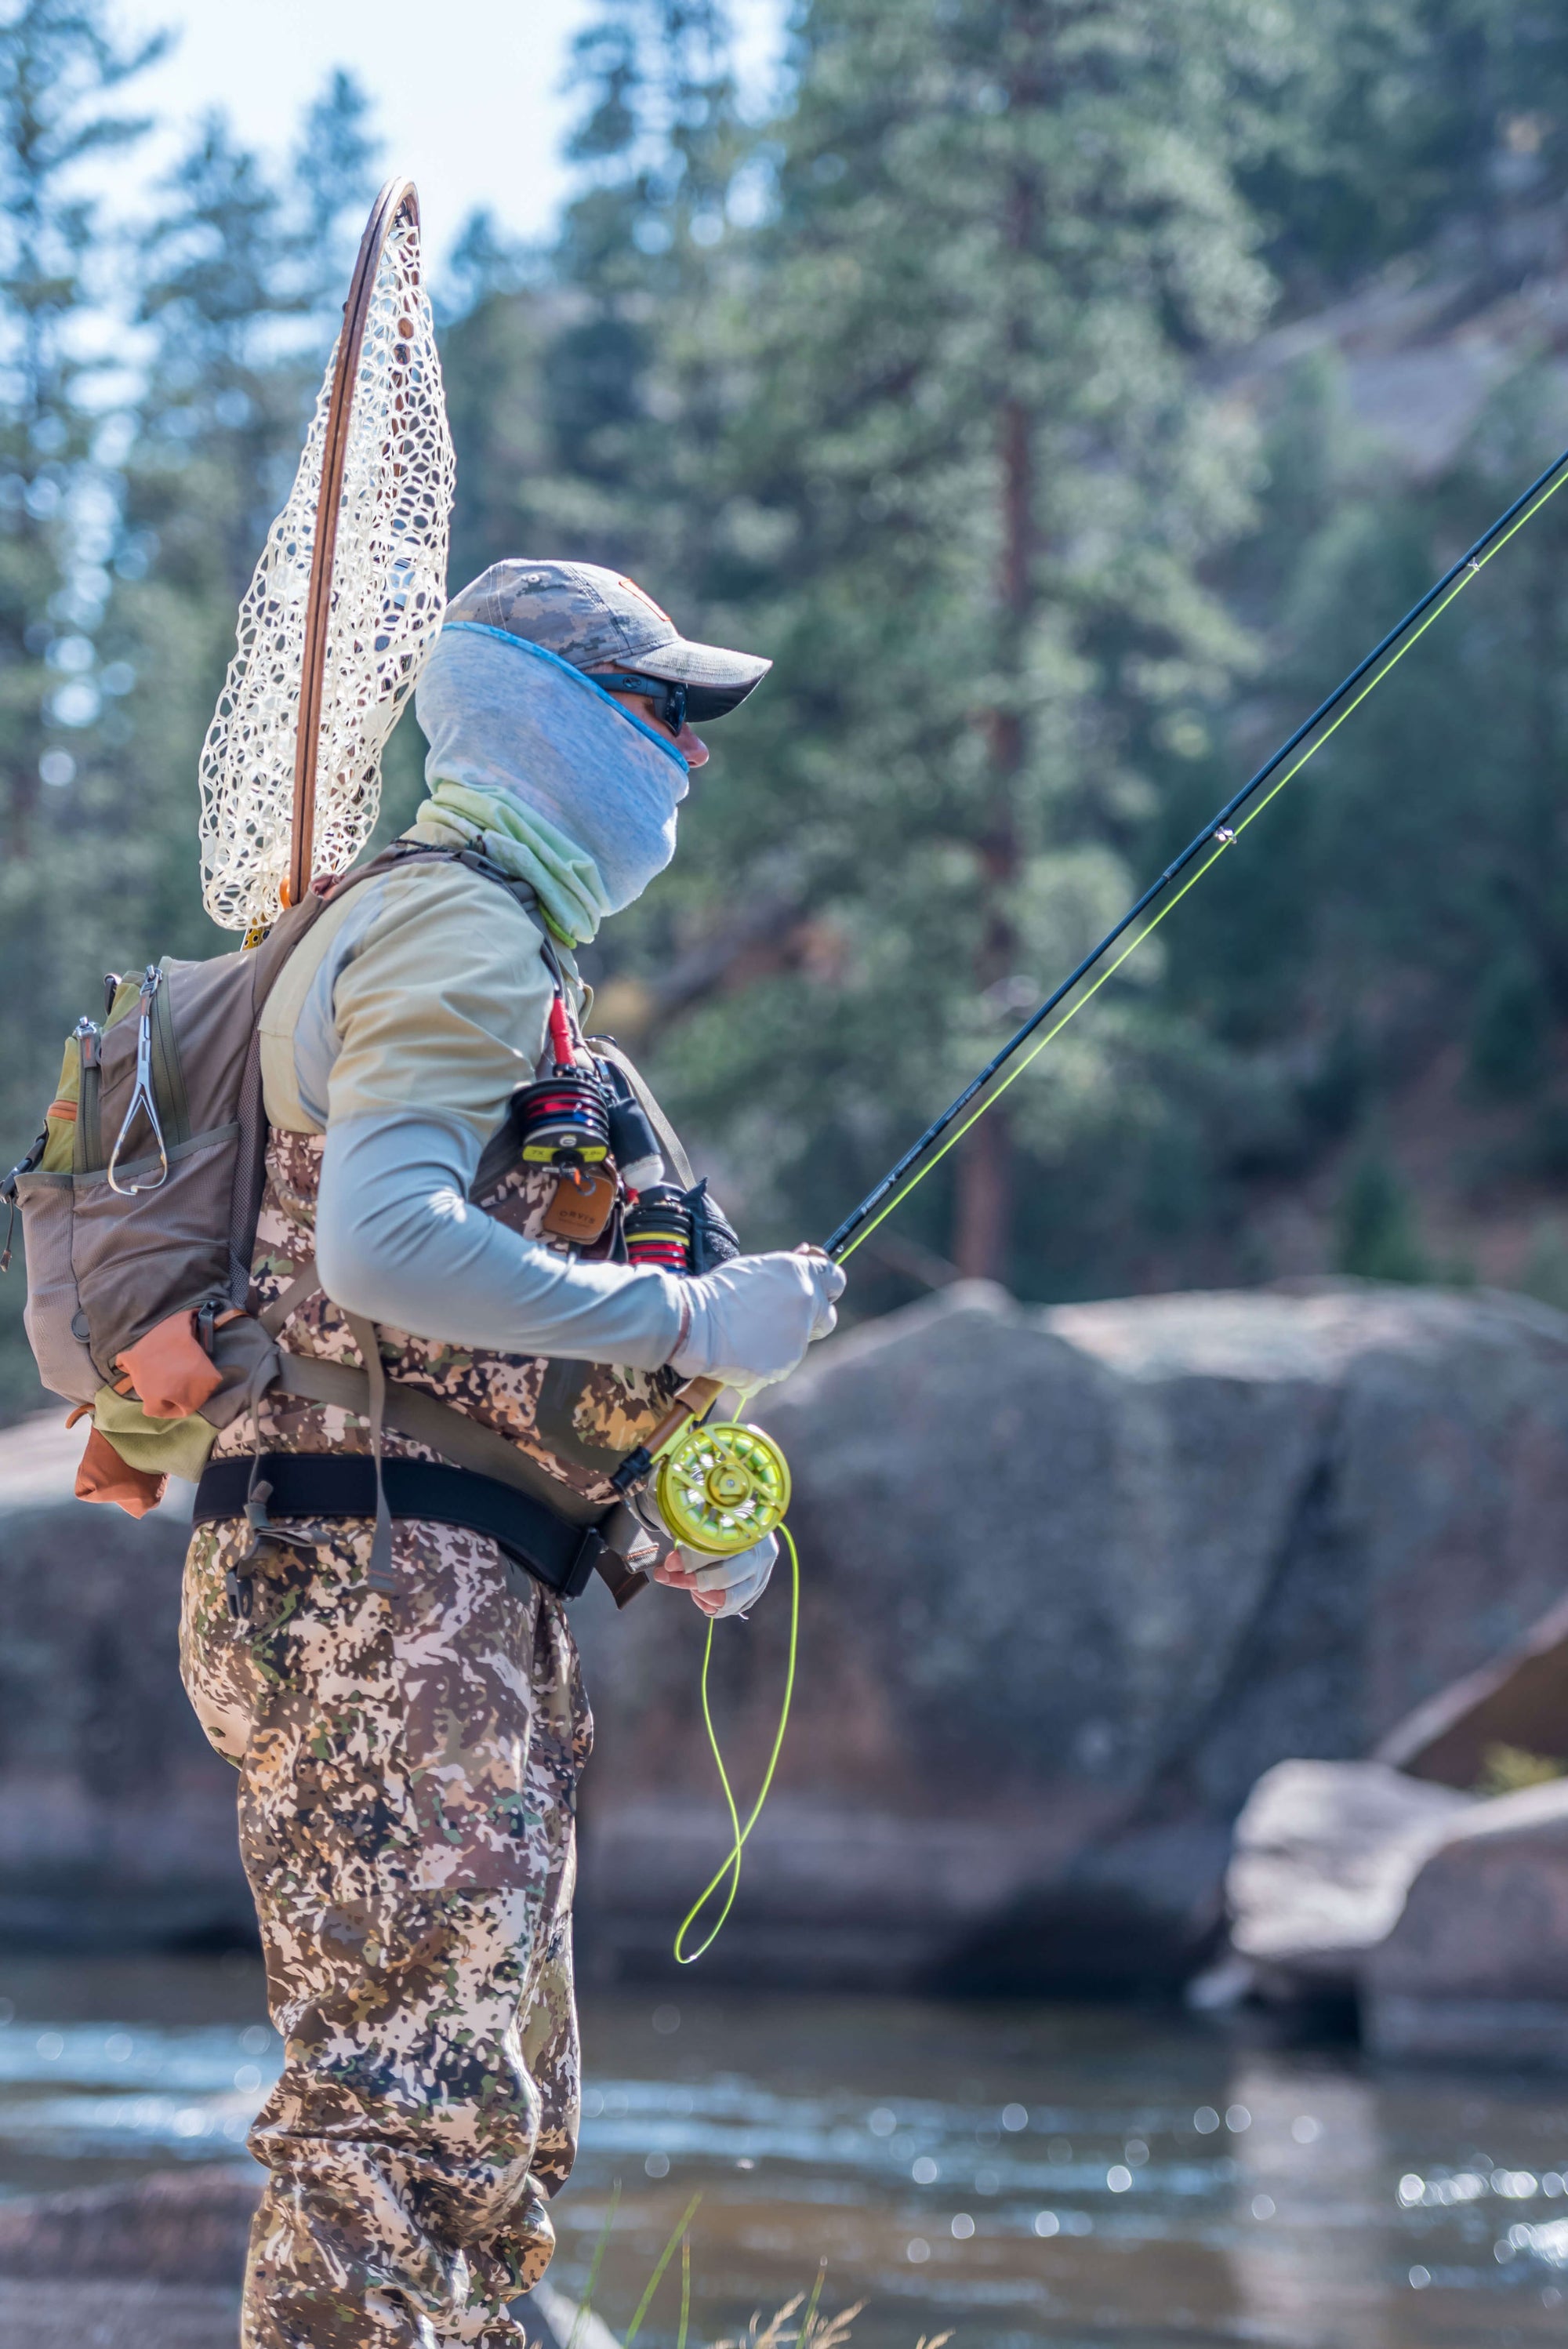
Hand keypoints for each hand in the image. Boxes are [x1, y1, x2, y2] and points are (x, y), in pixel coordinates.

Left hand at [654, 1531, 776, 1617]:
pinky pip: (729, 1609)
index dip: (693, 1558)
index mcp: (750, 1531)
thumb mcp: (704, 1514)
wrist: (737, 1527)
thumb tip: (670, 1565)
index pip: (721, 1549)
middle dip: (691, 1580)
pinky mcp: (752, 1594)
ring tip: (687, 1586)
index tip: (669, 1563)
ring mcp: (759, 1578)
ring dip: (702, 1596)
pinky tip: (697, 1593)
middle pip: (725, 1576)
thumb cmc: (715, 1520)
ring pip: (730, 1599)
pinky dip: (708, 1605)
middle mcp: (760, 1556)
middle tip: (666, 1577)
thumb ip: (689, 1533)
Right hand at [671, 1248, 844, 1389]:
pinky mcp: (782, 1367)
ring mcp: (797, 1339)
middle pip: (827, 1318)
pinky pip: (777, 1367)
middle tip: (780, 1319)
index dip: (825, 1287)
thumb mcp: (756, 1268)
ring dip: (780, 1343)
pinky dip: (762, 1364)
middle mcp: (807, 1305)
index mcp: (801, 1275)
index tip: (814, 1292)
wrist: (692, 1322)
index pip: (835, 1279)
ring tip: (744, 1335)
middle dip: (810, 1320)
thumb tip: (805, 1258)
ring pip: (798, 1346)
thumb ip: (787, 1271)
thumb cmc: (717, 1290)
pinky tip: (738, 1353)